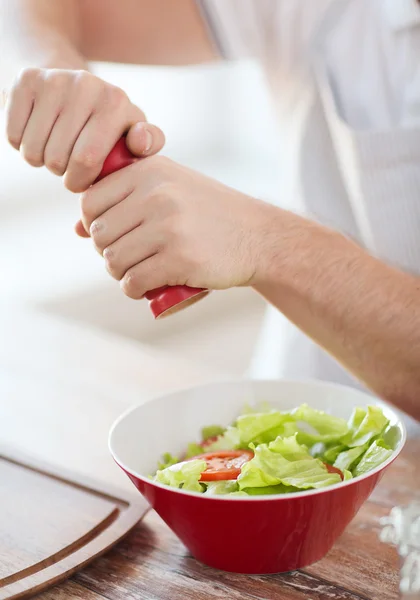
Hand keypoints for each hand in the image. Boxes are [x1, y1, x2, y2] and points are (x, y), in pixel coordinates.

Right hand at [3, 68, 164, 191]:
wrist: (74, 86)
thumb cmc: (108, 125)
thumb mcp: (132, 135)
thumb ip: (148, 144)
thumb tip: (139, 142)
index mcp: (116, 102)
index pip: (86, 160)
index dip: (79, 181)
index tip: (82, 180)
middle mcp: (87, 85)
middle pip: (56, 159)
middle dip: (61, 172)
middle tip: (69, 161)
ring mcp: (54, 79)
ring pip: (33, 150)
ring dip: (40, 160)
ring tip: (55, 148)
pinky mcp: (26, 80)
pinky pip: (13, 136)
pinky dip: (21, 144)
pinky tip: (38, 133)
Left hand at [79, 156, 274, 297]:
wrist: (258, 236)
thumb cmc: (209, 213)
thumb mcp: (170, 189)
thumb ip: (126, 197)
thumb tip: (76, 228)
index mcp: (149, 172)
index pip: (90, 202)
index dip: (93, 225)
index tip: (112, 235)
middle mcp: (156, 195)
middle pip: (99, 235)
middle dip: (107, 252)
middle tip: (128, 258)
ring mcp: (168, 228)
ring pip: (113, 261)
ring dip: (119, 274)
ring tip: (136, 273)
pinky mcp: (179, 259)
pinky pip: (133, 282)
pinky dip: (133, 290)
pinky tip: (143, 288)